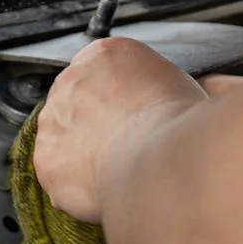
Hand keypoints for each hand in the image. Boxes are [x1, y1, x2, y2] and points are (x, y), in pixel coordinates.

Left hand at [33, 36, 206, 223]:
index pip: (102, 72)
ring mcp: (53, 119)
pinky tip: (102, 188)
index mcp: (107, 55)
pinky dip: (75, 185)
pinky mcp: (45, 159)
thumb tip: (196, 92)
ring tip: (117, 172)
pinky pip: (56, 174)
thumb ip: (174, 88)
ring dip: (82, 154)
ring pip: (62, 138)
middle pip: (77, 102)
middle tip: (126, 149)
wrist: (161, 163)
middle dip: (97, 125)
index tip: (130, 118)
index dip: (117, 99)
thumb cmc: (181, 128)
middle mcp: (72, 79)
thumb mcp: (190, 89)